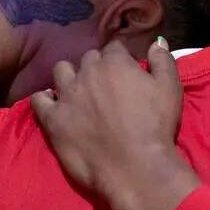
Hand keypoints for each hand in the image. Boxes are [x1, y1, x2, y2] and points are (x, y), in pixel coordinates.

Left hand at [32, 38, 200, 209]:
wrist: (135, 167)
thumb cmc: (157, 126)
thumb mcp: (170, 88)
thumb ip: (162, 60)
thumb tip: (156, 42)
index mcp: (115, 62)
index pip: (114, 48)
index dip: (121, 59)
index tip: (126, 73)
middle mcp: (87, 72)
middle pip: (88, 58)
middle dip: (96, 67)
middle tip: (106, 87)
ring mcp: (67, 95)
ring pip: (61, 71)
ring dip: (70, 77)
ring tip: (78, 92)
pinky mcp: (52, 119)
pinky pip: (39, 99)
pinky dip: (45, 99)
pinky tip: (54, 105)